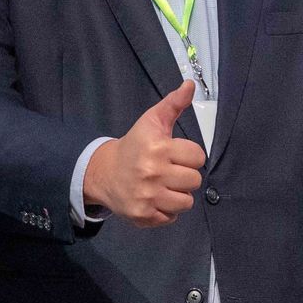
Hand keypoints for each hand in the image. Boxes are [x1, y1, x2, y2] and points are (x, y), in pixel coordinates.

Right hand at [82, 81, 207, 227]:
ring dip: (178, 195)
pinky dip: (166, 210)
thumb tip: (190, 85)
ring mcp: (147, 197)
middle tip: (169, 171)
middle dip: (185, 175)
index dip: (190, 155)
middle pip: (194, 180)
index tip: (175, 154)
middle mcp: (152, 173)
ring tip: (165, 185)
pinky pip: (171, 217)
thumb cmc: (135, 145)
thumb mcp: (152, 121)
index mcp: (158, 148)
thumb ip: (173, 104)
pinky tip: (155, 198)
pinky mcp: (143, 216)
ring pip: (186, 202)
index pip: (197, 157)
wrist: (104, 172)